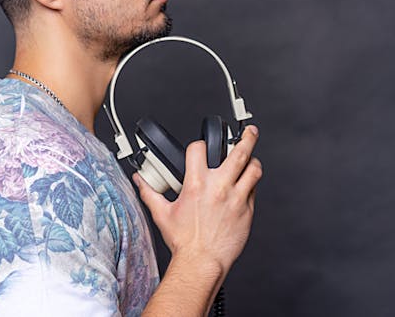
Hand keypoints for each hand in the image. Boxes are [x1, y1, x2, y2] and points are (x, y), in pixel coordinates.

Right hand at [133, 125, 261, 275]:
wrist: (201, 263)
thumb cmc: (184, 242)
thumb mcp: (162, 214)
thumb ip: (150, 192)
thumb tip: (139, 180)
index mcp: (197, 184)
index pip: (200, 149)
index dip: (199, 145)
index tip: (201, 147)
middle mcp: (219, 187)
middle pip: (240, 152)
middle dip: (247, 137)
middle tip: (250, 131)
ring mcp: (236, 198)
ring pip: (254, 169)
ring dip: (253, 161)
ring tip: (251, 159)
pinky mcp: (247, 211)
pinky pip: (255, 191)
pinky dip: (251, 185)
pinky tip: (246, 186)